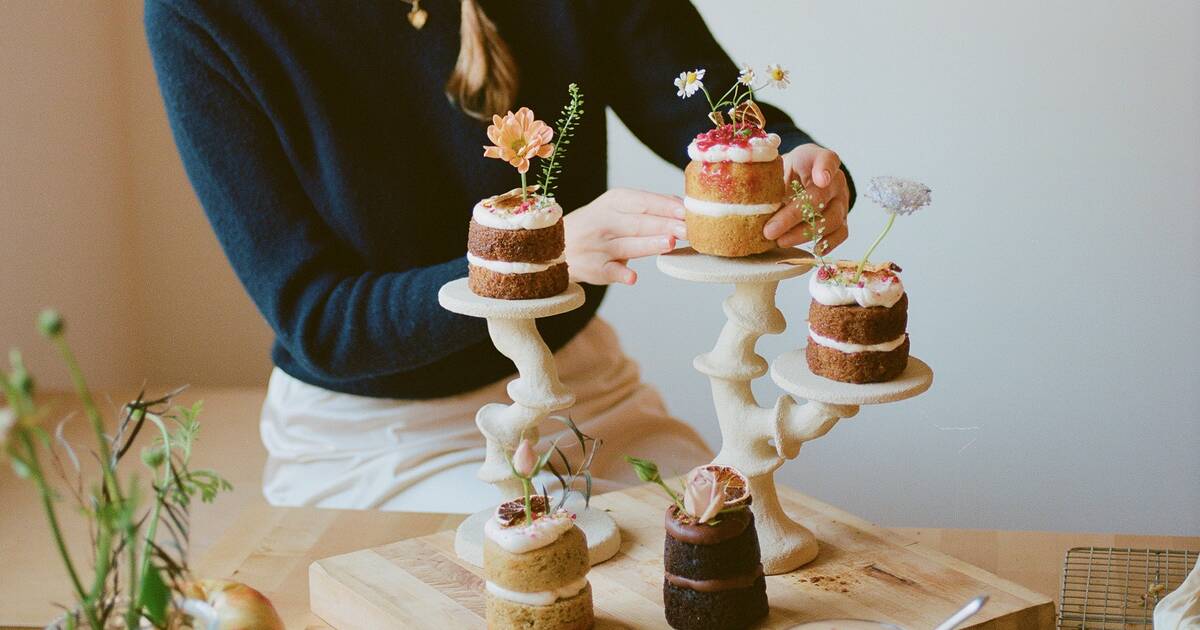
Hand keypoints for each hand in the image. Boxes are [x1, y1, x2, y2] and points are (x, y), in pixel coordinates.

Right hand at [564, 188, 685, 284]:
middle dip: (665, 226)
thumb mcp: (618, 207)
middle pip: (639, 223)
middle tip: (688, 230)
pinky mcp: (595, 269)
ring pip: (627, 245)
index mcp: (614, 202)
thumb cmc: (599, 225)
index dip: (665, 207)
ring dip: (648, 244)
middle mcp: (605, 222)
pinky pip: (610, 272)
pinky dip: (621, 274)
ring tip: (669, 243)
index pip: (643, 202)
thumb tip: (683, 206)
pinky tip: (632, 277)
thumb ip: (649, 206)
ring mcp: (599, 247)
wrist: (559, 245)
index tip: (686, 212)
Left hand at [765, 144, 850, 252]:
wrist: (802, 179)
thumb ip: (768, 174)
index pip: (827, 159)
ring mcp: (841, 201)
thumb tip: (747, 197)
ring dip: (804, 234)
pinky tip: (813, 249)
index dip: (825, 169)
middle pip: (821, 197)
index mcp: (818, 159)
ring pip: (831, 219)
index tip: (820, 179)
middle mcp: (835, 180)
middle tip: (770, 230)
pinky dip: (829, 243)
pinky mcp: (842, 219)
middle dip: (793, 216)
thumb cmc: (788, 172)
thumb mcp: (777, 165)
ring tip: (781, 242)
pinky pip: (841, 233)